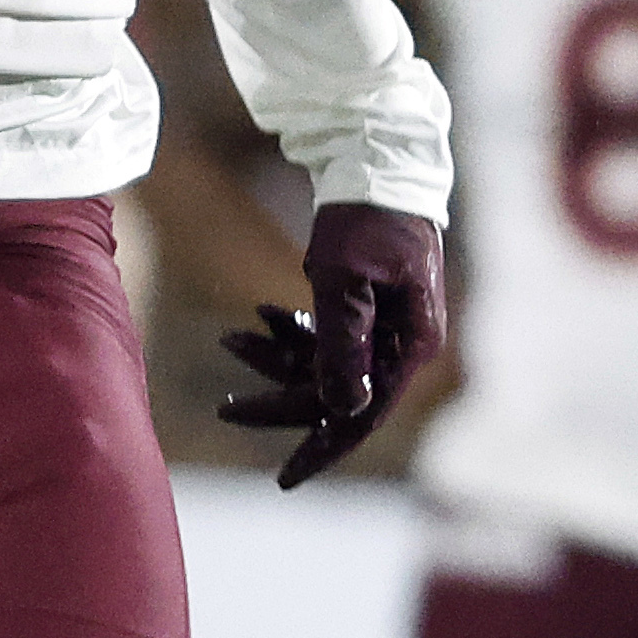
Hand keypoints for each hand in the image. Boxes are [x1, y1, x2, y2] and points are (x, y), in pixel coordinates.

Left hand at [217, 200, 447, 488]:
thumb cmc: (365, 218)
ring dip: (276, 359)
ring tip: (229, 337)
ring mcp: (387, 325)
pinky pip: (326, 337)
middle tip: (225, 409)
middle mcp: (404, 343)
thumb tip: (345, 412)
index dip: (321, 448)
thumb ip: (343, 348)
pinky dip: (290, 333)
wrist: (377, 156)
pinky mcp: (369, 306)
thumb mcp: (344, 283)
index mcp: (411, 344)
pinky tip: (259, 317)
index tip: (284, 481)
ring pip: (325, 365)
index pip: (365, 414)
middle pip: (338, 393)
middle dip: (280, 398)